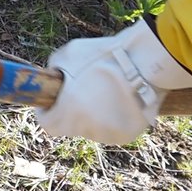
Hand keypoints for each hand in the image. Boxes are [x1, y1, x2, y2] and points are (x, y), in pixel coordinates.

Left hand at [31, 21, 191, 145]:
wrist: (144, 62)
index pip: (49, 125)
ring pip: (93, 128)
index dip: (47, 113)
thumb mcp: (67, 55)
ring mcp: (108, 134)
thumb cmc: (104, 55)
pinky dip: (112, 118)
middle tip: (82, 92)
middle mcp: (87, 128)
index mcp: (68, 113)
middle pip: (71, 126)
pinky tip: (119, 100)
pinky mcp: (126, 135)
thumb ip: (54, 70)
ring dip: (93, 116)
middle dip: (71, 111)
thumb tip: (54, 78)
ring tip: (105, 92)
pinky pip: (112, 129)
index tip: (51, 103)